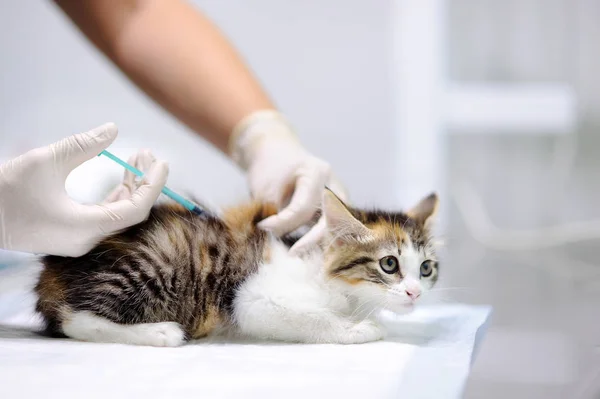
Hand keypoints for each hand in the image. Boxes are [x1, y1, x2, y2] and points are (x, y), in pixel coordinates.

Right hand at [0, 123, 168, 256]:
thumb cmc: (5, 190)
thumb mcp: (47, 161)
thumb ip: (84, 145)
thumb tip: (113, 129)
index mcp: (87, 228)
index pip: (136, 209)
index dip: (153, 185)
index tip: (162, 162)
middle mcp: (88, 239)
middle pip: (130, 211)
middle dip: (142, 181)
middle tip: (147, 154)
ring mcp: (80, 240)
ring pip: (118, 214)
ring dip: (130, 187)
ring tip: (136, 159)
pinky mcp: (72, 235)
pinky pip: (105, 217)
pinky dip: (115, 197)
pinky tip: (122, 178)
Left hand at [230, 111, 346, 253]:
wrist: (275, 152)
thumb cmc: (269, 167)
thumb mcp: (266, 189)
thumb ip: (275, 214)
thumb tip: (278, 239)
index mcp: (317, 172)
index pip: (304, 208)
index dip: (283, 222)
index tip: (262, 228)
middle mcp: (332, 184)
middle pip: (329, 218)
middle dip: (312, 239)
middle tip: (292, 254)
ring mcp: (336, 196)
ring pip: (333, 224)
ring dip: (317, 240)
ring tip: (296, 253)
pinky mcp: (333, 207)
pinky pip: (330, 225)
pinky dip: (318, 237)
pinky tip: (304, 249)